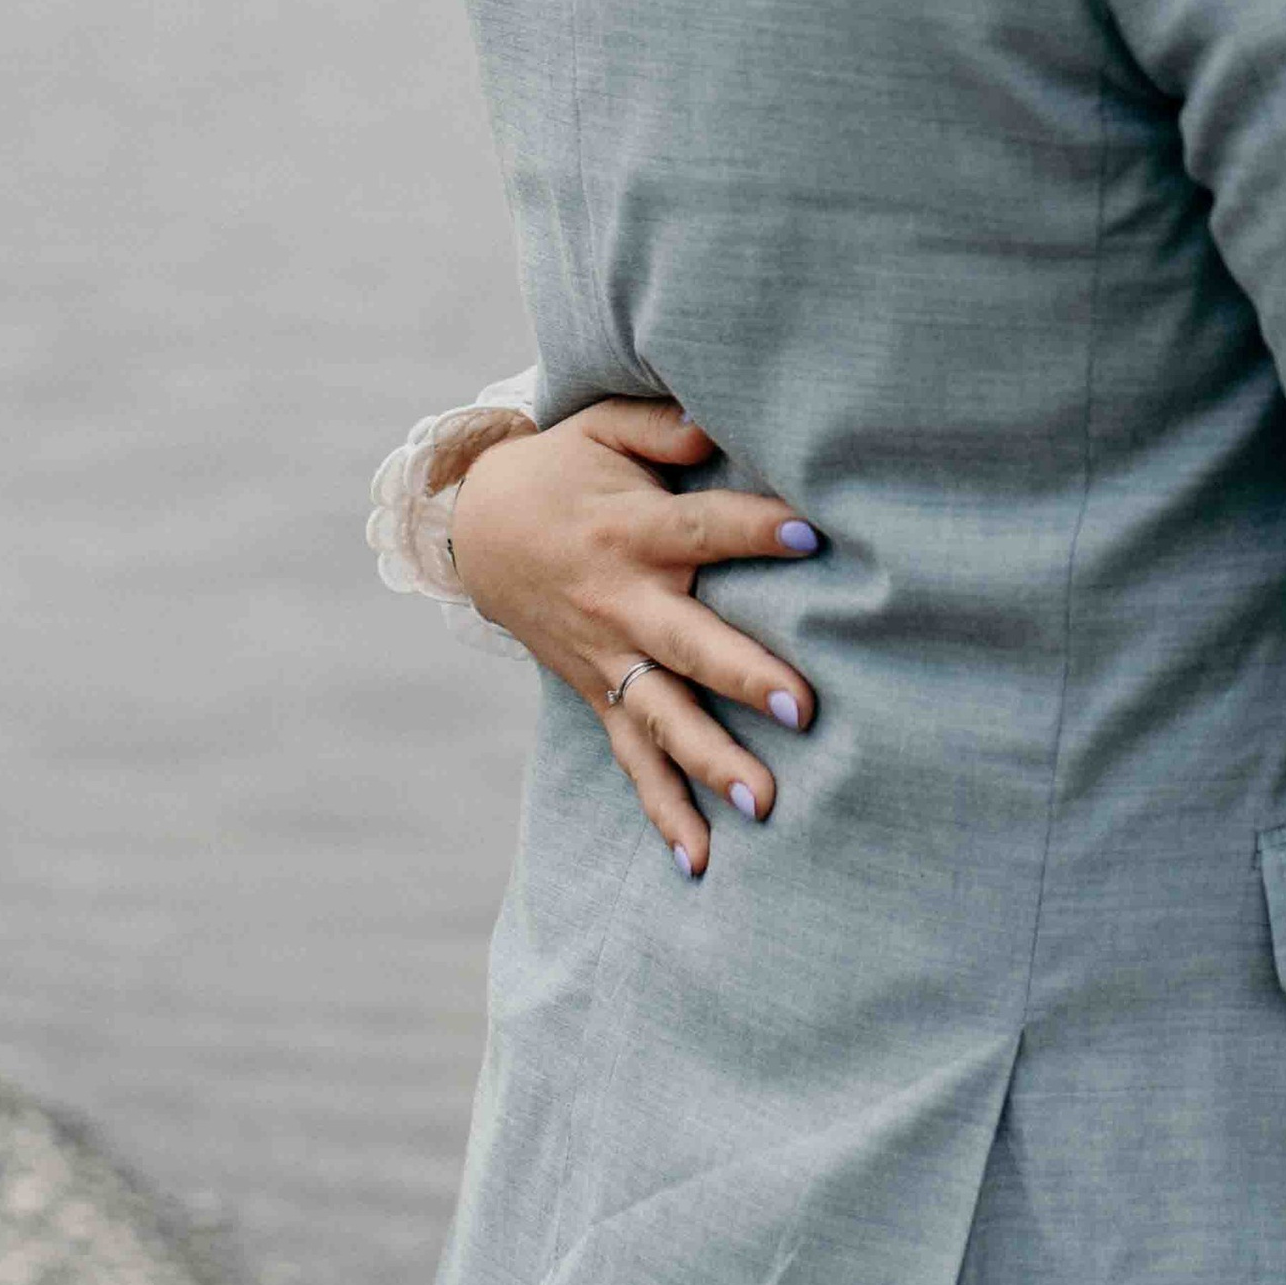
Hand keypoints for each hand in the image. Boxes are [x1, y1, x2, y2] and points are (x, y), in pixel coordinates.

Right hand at [449, 400, 816, 875]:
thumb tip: (714, 424)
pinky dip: (663, 809)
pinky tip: (700, 860)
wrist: (475, 529)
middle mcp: (621, 602)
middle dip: (745, 676)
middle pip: (690, 644)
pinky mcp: (598, 692)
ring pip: (663, 718)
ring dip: (712, 762)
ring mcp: (607, 657)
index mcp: (631, 531)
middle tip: (804, 707)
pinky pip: (632, 757)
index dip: (755, 528)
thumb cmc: (563, 469)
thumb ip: (662, 428)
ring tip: (764, 804)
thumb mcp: (601, 428)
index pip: (703, 528)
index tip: (810, 531)